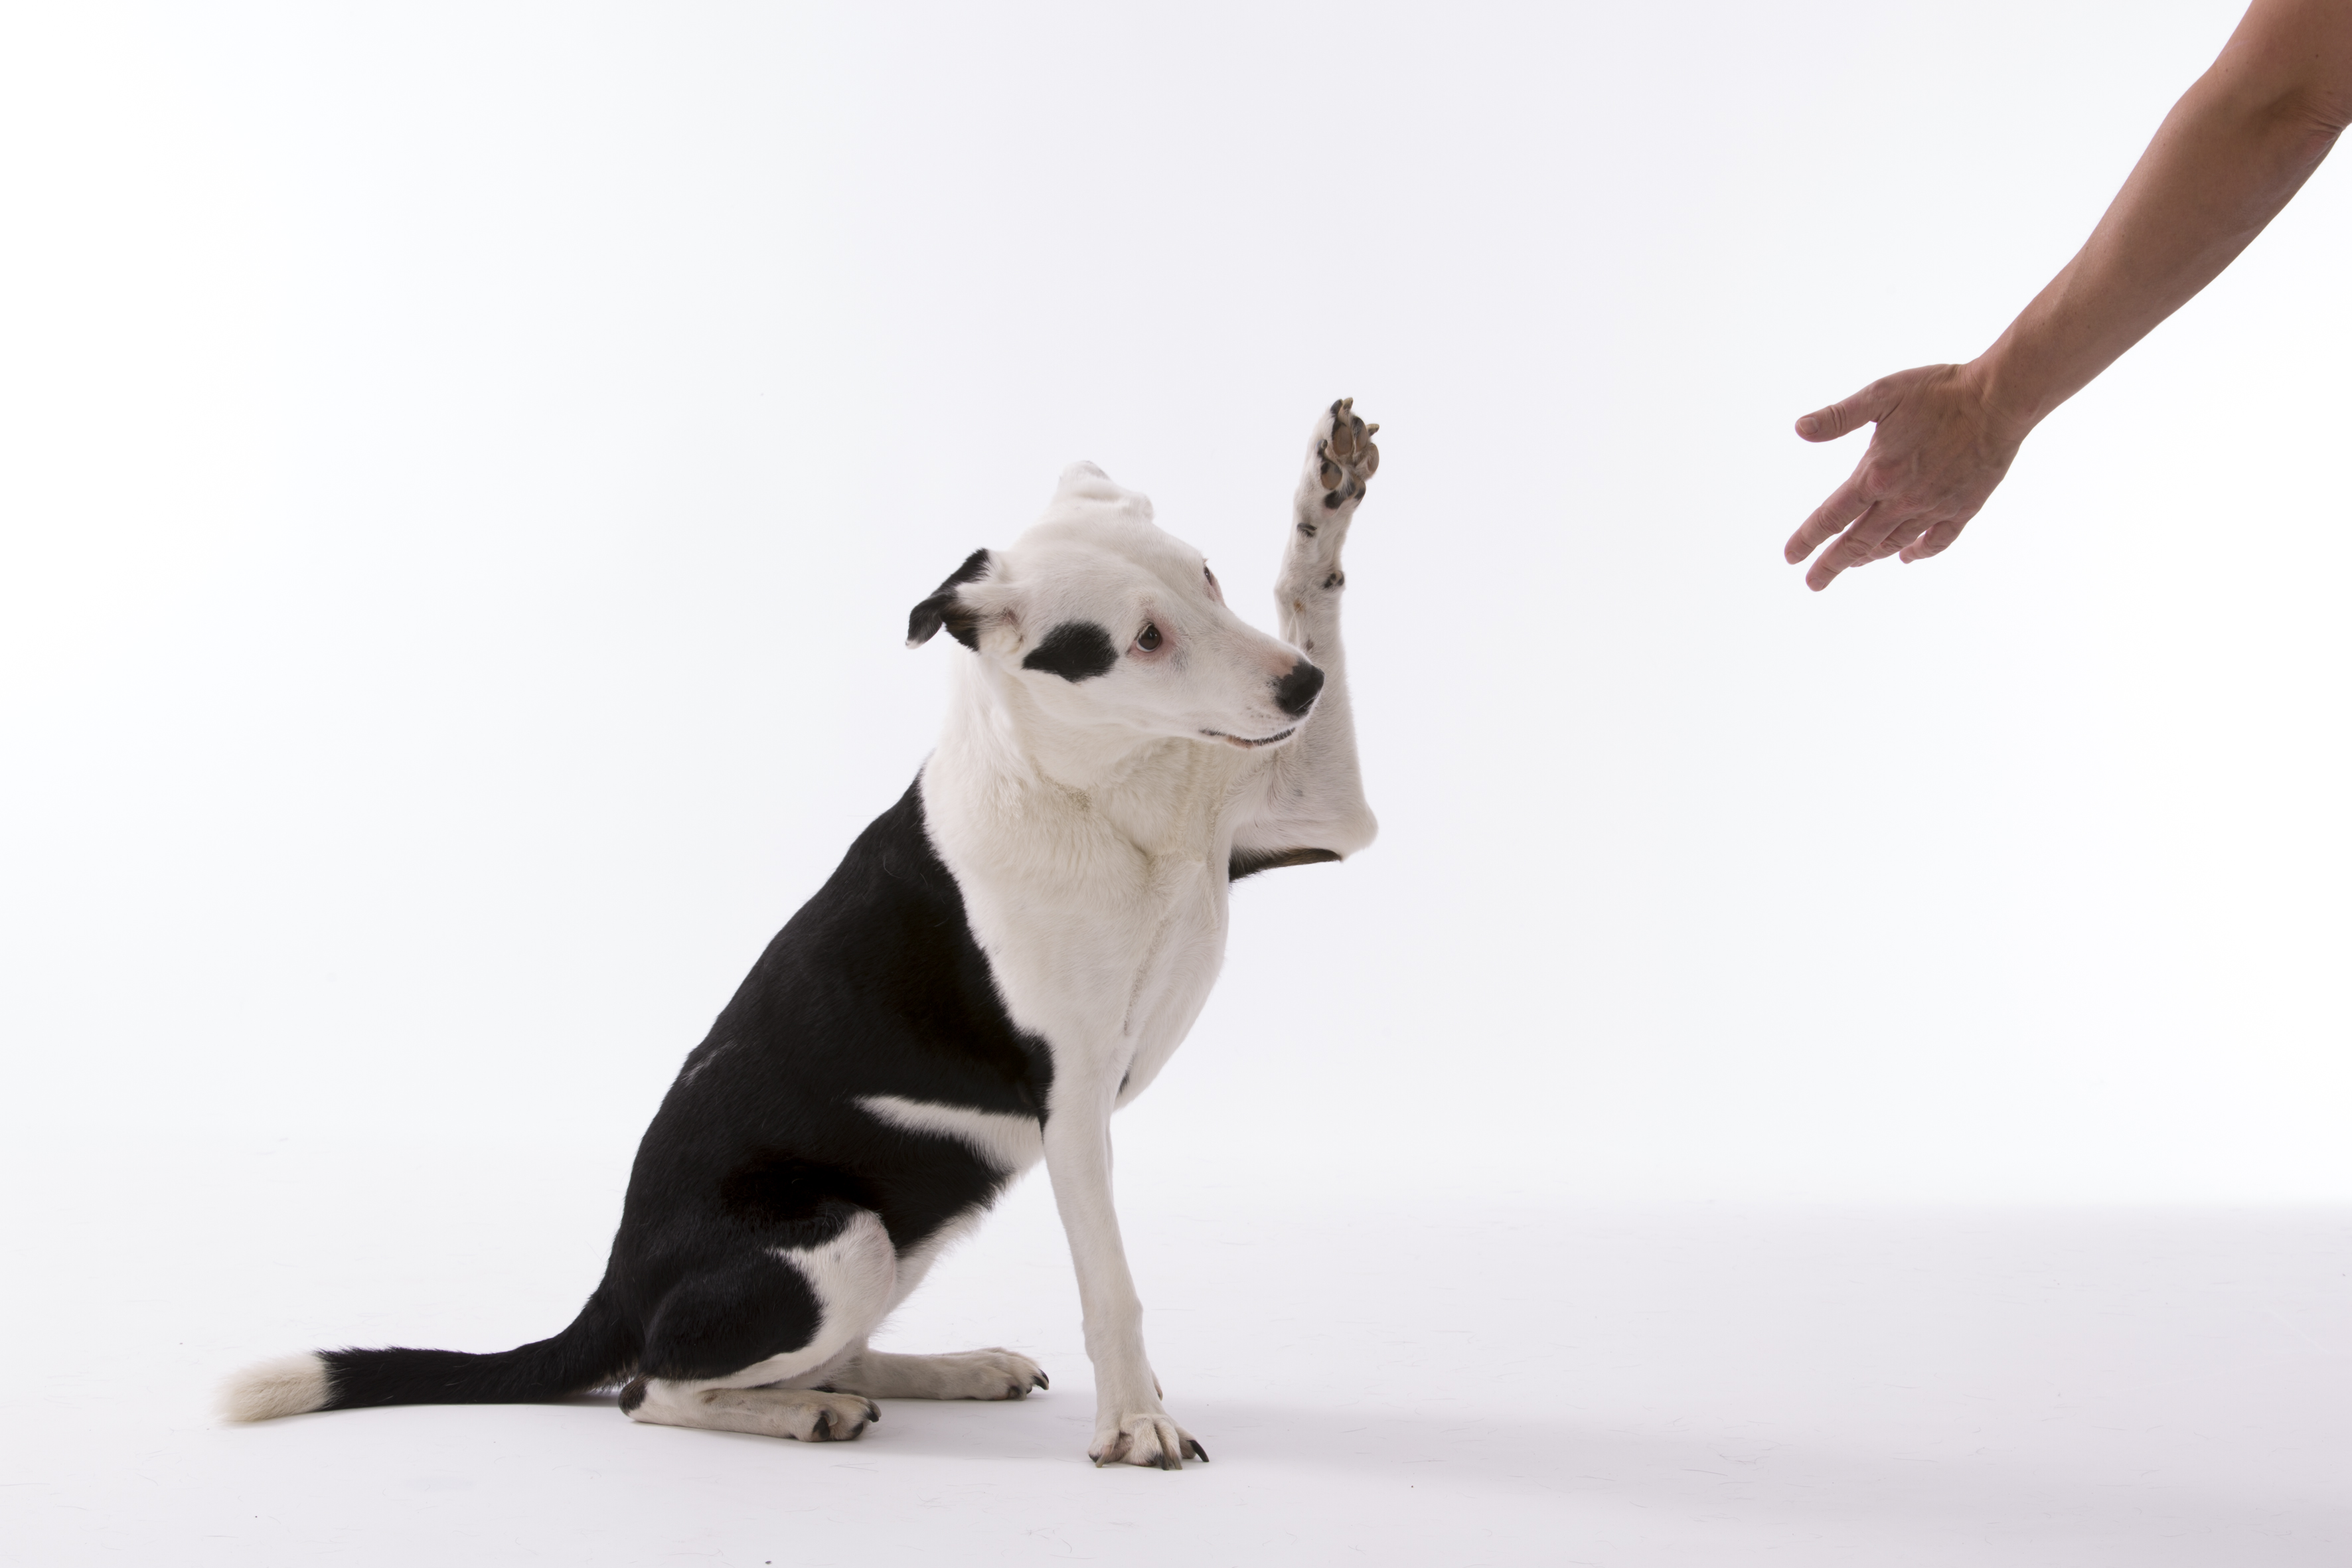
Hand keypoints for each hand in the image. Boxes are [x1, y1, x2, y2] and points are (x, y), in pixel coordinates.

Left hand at [1784, 362, 2028, 590]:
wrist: (1999, 398)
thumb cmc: (1939, 391)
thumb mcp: (1882, 394)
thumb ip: (1839, 416)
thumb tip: (1799, 428)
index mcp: (1876, 474)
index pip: (1831, 517)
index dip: (1807, 539)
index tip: (1791, 557)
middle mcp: (1901, 500)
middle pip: (1857, 542)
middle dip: (1832, 565)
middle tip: (1813, 583)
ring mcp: (1933, 508)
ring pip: (1892, 544)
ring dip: (1868, 557)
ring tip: (1852, 564)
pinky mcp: (1963, 509)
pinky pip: (1935, 542)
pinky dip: (1917, 553)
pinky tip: (1906, 557)